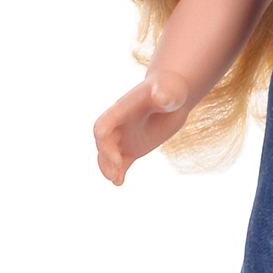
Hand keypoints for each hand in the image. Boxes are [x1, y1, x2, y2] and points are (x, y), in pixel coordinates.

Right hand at [93, 70, 191, 185]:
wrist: (172, 97)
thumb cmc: (170, 90)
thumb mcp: (170, 91)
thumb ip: (164, 94)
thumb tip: (162, 98)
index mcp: (124, 108)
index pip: (108, 118)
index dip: (103, 126)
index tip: (100, 135)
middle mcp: (119, 124)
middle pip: (104, 140)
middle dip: (106, 153)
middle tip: (117, 164)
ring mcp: (124, 138)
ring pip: (108, 155)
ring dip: (108, 167)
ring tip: (115, 180)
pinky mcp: (132, 149)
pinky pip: (122, 163)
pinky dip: (119, 173)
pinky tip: (119, 183)